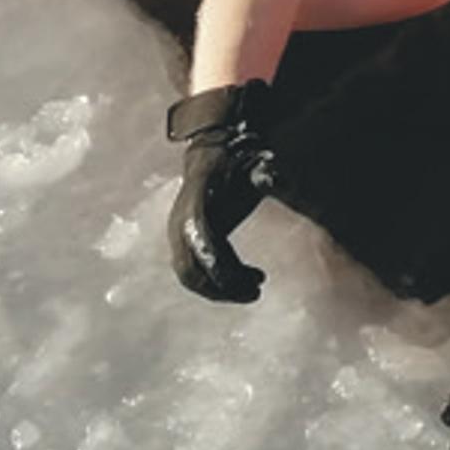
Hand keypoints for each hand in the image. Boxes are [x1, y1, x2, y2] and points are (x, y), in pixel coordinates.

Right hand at [165, 80, 284, 302]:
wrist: (208, 157)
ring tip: (256, 288)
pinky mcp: (183, 245)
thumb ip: (262, 171)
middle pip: (192, 269)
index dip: (217, 264)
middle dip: (222, 287)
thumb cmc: (232, 163)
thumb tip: (272, 176)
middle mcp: (179, 225)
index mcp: (194, 205)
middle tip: (256, 292)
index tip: (239, 280)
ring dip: (222, 289)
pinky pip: (196, 272)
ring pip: (192, 277)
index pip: (201, 241)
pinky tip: (249, 278)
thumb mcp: (249, 164)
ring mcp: (178, 237)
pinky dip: (220, 281)